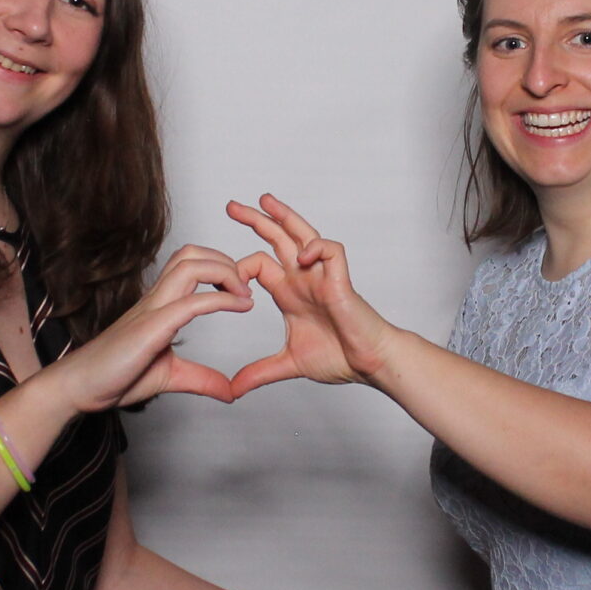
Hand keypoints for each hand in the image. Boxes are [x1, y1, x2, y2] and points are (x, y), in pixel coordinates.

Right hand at [45, 245, 249, 411]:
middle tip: (246, 285)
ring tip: (244, 292)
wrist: (81, 387)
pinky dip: (221, 299)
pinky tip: (241, 306)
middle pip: (191, 254)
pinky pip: (191, 302)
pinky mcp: (151, 328)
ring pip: (190, 265)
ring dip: (225, 271)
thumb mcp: (170, 377)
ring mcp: (152, 309)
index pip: (190, 265)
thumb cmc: (115, 376)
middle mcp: (156, 299)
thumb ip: (201, 379)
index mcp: (159, 305)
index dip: (221, 267)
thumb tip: (230, 390)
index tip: (242, 290)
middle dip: (225, 260)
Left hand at [225, 195, 397, 395]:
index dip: (237, 269)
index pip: (258, 263)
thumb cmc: (339, 357)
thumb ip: (259, 372)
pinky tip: (303, 256)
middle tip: (230, 206)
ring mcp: (321, 276)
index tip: (222, 285)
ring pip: (303, 234)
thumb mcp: (288, 364)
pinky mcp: (340, 280)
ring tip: (264, 200)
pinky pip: (330, 250)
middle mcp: (303, 278)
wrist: (368, 363)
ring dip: (283, 216)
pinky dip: (317, 247)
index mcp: (288, 292)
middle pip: (277, 238)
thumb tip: (232, 389)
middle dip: (255, 220)